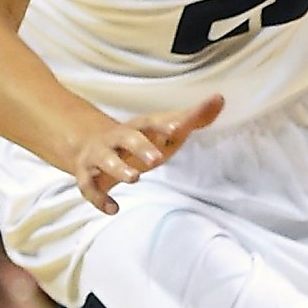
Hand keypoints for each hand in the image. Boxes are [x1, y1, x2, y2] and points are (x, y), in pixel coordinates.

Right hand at [73, 93, 223, 212]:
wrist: (92, 146)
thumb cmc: (141, 140)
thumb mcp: (166, 130)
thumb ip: (193, 118)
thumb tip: (220, 98)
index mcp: (138, 127)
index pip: (151, 122)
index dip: (163, 125)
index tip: (178, 129)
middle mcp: (116, 138)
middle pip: (126, 138)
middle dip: (140, 147)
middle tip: (157, 159)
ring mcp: (99, 156)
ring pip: (104, 160)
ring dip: (118, 169)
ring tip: (134, 179)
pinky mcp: (87, 176)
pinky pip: (89, 187)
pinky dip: (99, 198)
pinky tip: (114, 209)